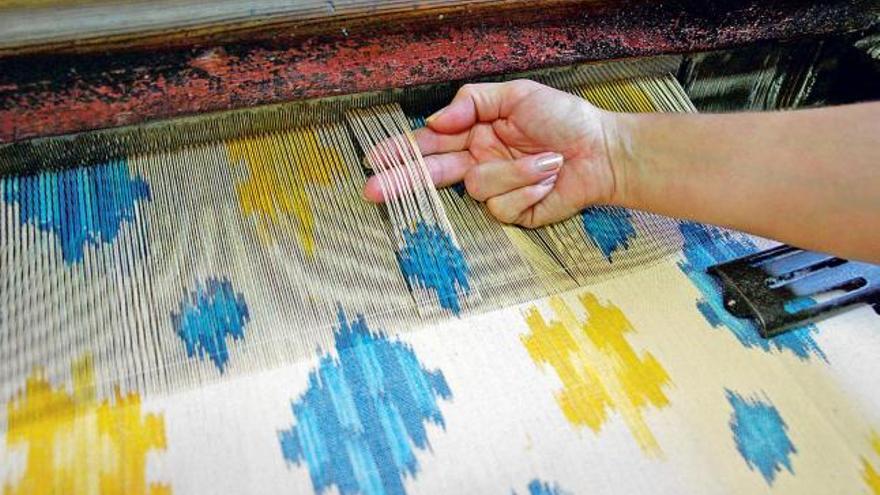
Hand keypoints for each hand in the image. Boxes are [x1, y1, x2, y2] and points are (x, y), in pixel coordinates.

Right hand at [362, 79, 620, 226]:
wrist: (602, 152)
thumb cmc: (565, 119)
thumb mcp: (518, 95)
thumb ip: (472, 102)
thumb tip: (436, 121)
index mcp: (476, 134)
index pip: (431, 143)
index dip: (402, 151)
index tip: (376, 159)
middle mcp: (480, 162)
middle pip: (432, 175)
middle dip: (403, 182)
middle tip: (373, 191)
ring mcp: (496, 190)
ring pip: (479, 187)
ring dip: (515, 170)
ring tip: (547, 160)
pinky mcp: (513, 213)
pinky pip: (504, 206)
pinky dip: (530, 187)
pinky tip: (549, 178)